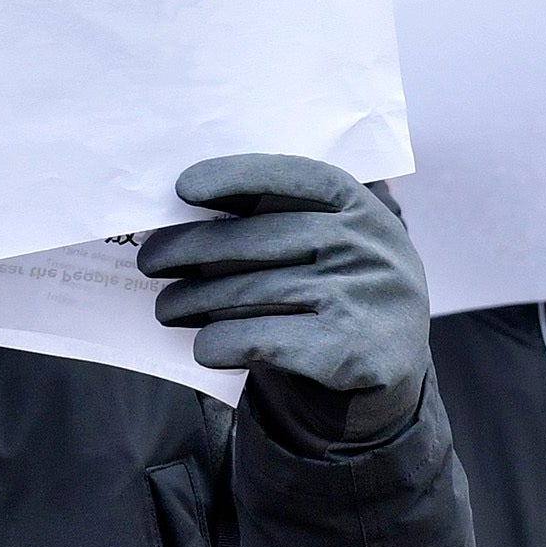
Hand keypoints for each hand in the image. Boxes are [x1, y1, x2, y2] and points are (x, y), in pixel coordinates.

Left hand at [143, 155, 428, 441]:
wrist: (395, 371)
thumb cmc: (343, 293)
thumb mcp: (340, 246)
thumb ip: (289, 221)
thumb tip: (188, 211)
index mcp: (361, 209)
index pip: (296, 177)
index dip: (236, 176)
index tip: (183, 188)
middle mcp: (366, 246)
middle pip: (255, 239)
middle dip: (188, 249)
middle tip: (150, 261)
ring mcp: (360, 298)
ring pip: (247, 292)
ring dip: (190, 301)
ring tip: (167, 308)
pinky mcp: (347, 350)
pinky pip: (258, 339)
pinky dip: (219, 344)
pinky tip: (204, 348)